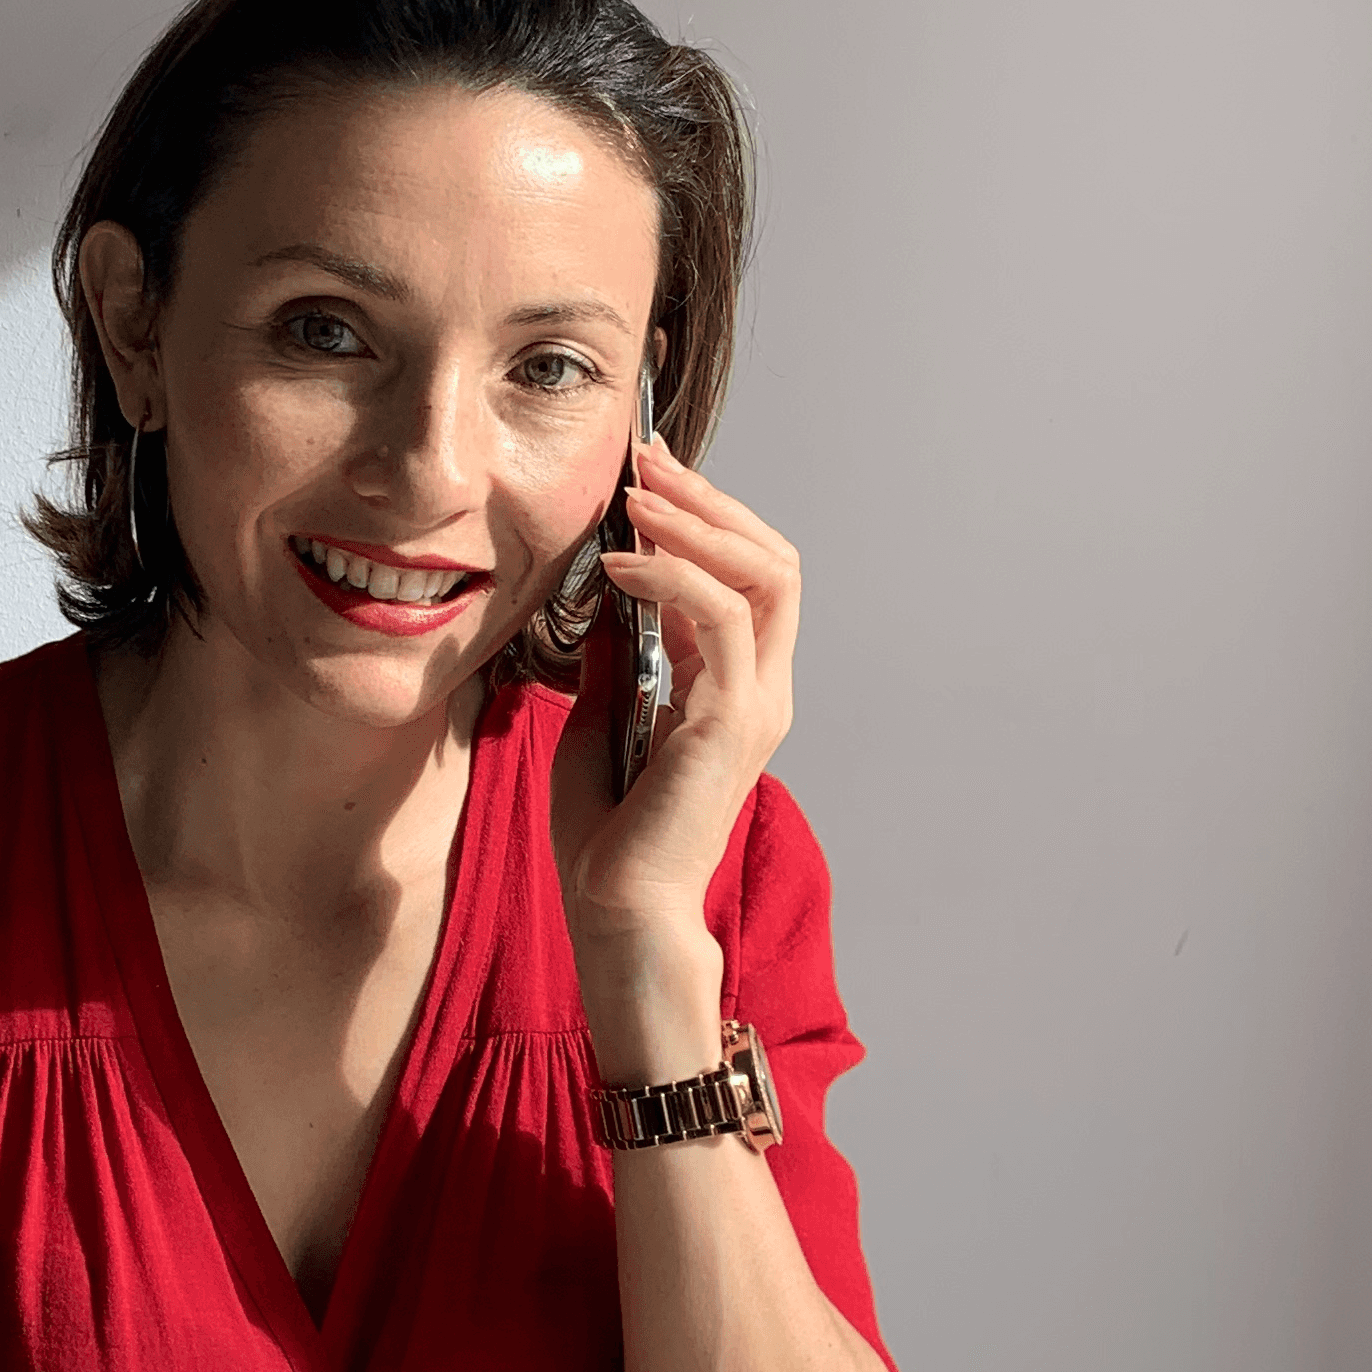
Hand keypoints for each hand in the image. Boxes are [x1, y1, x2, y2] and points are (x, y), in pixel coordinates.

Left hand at [549, 435, 800, 961]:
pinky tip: (618, 566)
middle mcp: (759, 692)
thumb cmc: (606, 839)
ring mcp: (755, 705)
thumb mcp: (599, 722)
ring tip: (638, 495)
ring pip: (763, 575)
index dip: (700, 520)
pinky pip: (720, 616)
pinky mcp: (732, 720)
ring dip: (697, 522)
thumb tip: (605, 600)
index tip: (642, 479)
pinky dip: (669, 577)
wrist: (618, 910)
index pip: (744, 578)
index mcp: (733, 691)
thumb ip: (616, 661)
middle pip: (771, 561)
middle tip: (646, 461)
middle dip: (709, 502)